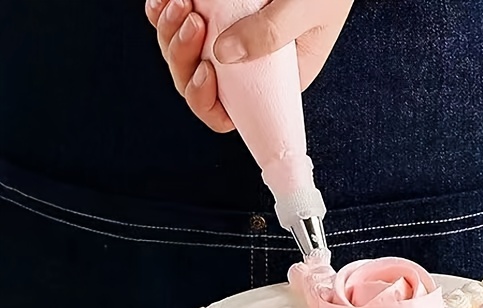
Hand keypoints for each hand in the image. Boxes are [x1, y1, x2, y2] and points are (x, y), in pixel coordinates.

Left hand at [145, 0, 353, 133]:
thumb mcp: (307, 10)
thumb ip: (271, 33)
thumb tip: (223, 55)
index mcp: (273, 81)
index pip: (231, 112)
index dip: (206, 102)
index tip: (205, 72)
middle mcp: (248, 66)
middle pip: (197, 83)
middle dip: (181, 57)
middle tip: (189, 19)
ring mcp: (229, 39)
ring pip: (183, 54)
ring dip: (170, 32)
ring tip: (180, 2)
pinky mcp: (216, 13)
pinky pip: (180, 24)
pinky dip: (164, 13)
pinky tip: (165, 1)